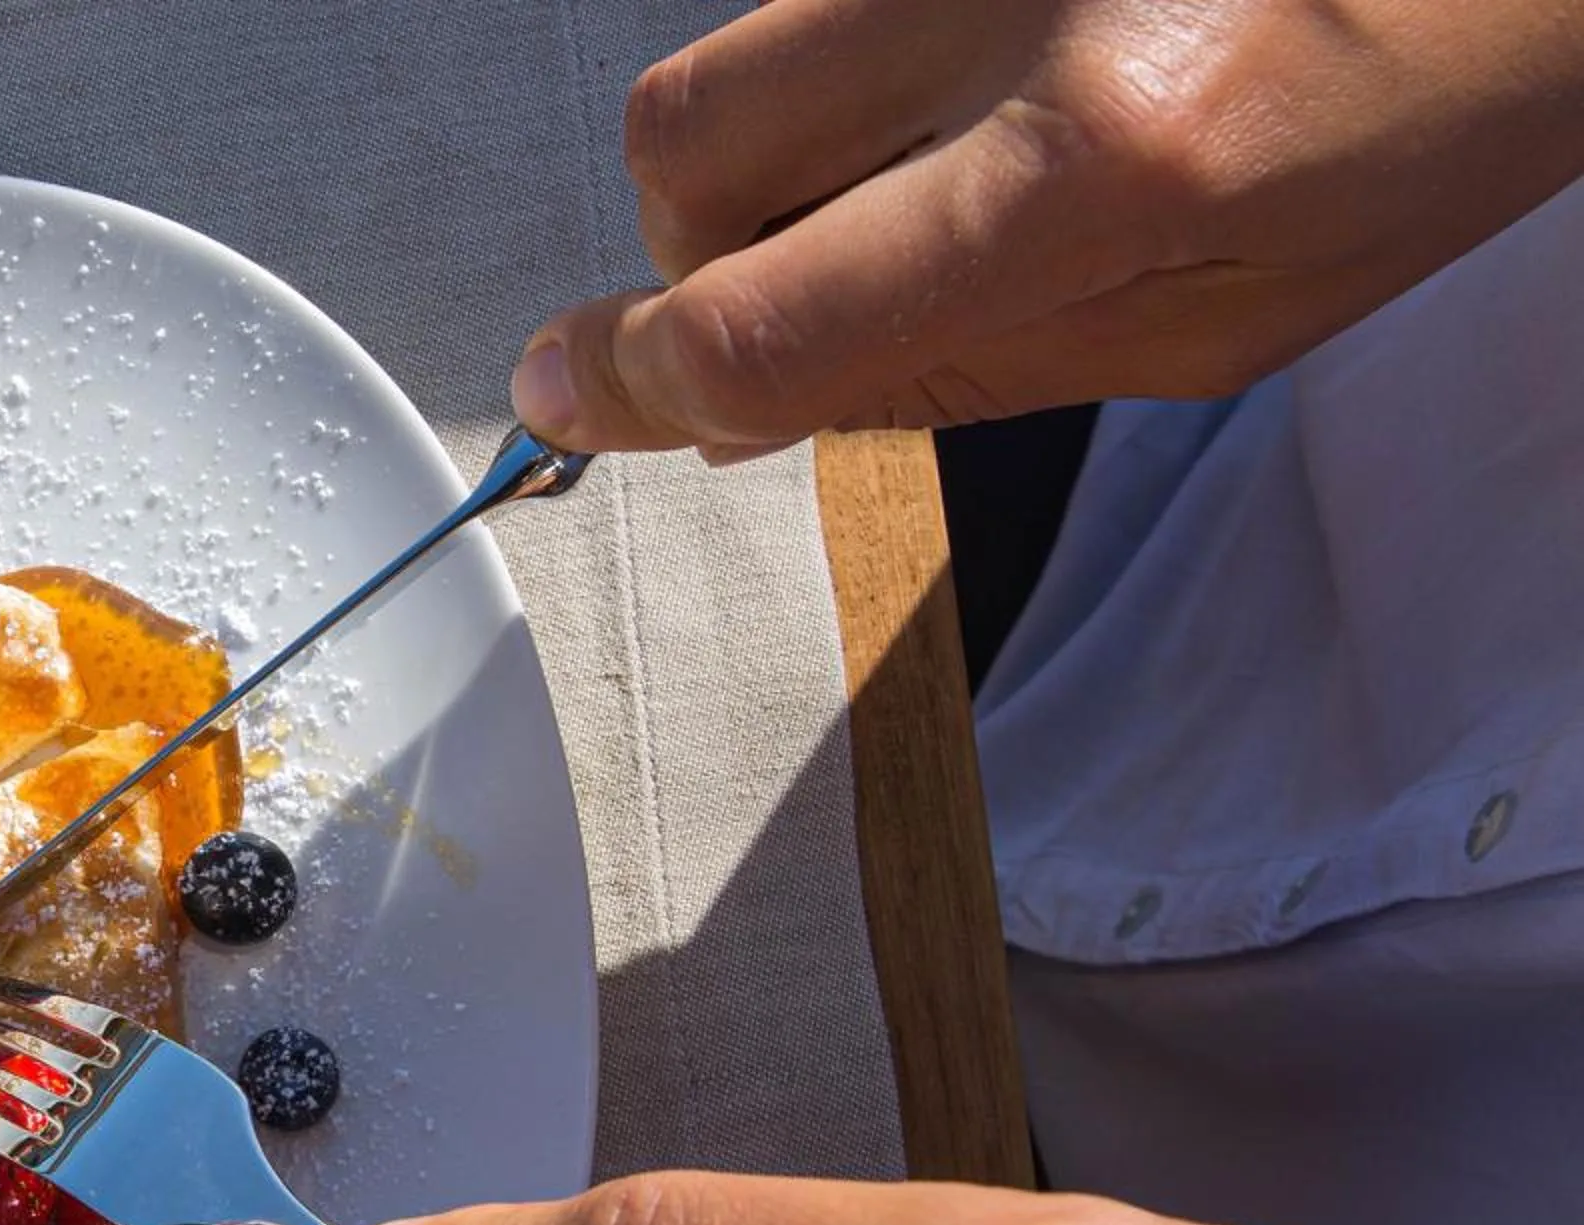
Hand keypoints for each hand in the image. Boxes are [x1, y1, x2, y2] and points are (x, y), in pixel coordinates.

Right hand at [513, 0, 1583, 453]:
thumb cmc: (1435, 110)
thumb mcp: (1222, 325)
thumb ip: (965, 367)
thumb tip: (748, 402)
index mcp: (1111, 161)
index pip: (766, 313)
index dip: (639, 384)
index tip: (571, 400)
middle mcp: (1027, 1)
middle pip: (684, 143)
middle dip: (695, 248)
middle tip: (811, 280)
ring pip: (742, 48)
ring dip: (784, 147)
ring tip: (939, 161)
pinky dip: (865, 64)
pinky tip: (986, 76)